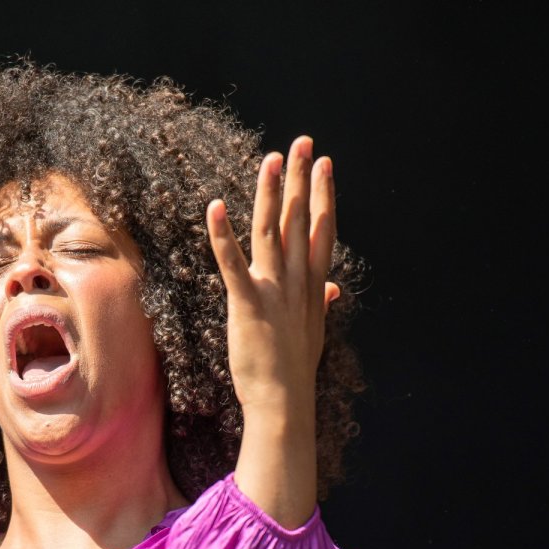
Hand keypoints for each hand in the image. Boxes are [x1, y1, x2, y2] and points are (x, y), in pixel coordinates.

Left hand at [205, 134, 340, 525]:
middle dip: (302, 179)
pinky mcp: (248, 305)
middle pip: (300, 221)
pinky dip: (223, 235)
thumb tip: (333, 289)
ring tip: (270, 159)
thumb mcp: (313, 333)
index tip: (324, 165)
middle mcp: (297, 283)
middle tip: (304, 143)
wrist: (284, 404)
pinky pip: (233, 264)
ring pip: (271, 232)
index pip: (321, 230)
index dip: (323, 195)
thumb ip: (321, 304)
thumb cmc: (294, 372)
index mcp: (312, 287)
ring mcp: (274, 292)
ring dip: (270, 193)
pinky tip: (214, 208)